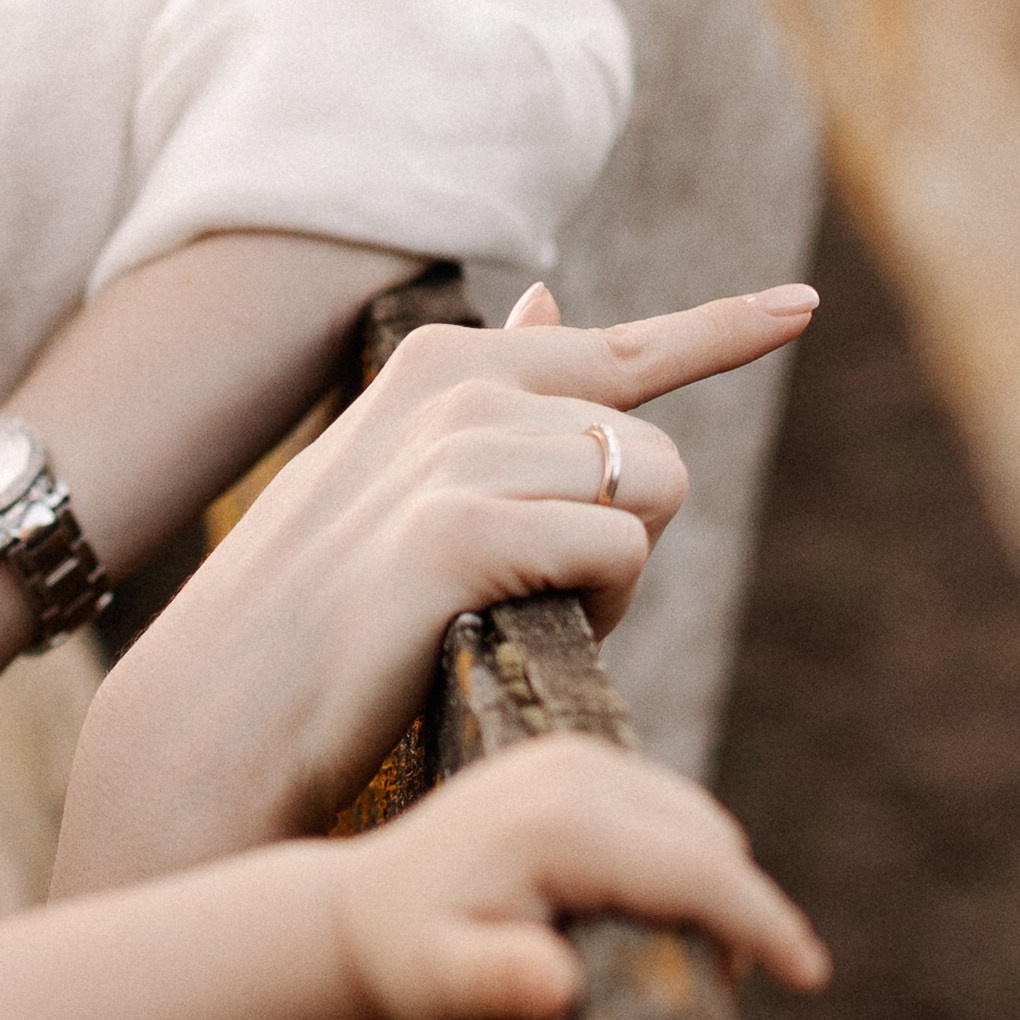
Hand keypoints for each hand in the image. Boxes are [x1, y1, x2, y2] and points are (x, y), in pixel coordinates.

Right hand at [58, 281, 816, 888]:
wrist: (217, 716)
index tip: (802, 308)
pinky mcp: (457, 531)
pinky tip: (523, 631)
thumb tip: (552, 303)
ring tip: (519, 617)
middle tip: (530, 601)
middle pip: (646, 448)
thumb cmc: (312, 619)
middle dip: (622, 535)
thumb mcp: (388, 479)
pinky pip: (616, 548)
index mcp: (442, 368)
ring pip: (646, 491)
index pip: (616, 346)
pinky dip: (601, 605)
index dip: (723, 331)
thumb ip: (486, 399)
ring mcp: (454, 453)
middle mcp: (453, 388)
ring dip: (615, 577)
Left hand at [330, 731, 828, 1019]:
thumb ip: (494, 984)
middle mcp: (575, 770)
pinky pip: (664, 809)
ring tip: (701, 964)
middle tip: (741, 989)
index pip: (695, 870)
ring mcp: (576, 757)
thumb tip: (554, 986)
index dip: (760, 924)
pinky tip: (667, 919)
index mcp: (560, 821)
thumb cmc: (403, 962)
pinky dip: (687, 860)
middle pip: (709, 839)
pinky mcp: (575, 763)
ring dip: (718, 886)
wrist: (355, 913)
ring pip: (694, 819)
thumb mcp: (436, 987)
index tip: (810, 976)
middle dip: (744, 912)